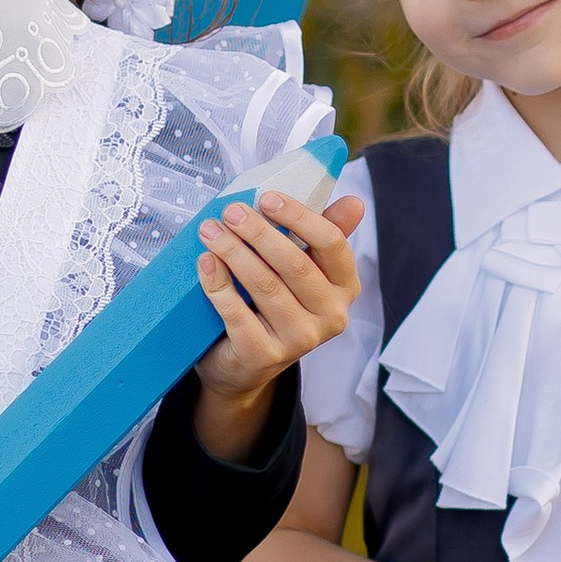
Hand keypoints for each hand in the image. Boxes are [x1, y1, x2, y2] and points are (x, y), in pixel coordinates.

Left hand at [191, 192, 366, 461]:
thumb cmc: (272, 304)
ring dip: (234, 253)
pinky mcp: (264, 356)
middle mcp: (331, 316)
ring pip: (265, 286)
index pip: (332, 243)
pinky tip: (206, 263)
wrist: (242, 364)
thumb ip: (318, 234)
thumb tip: (354, 203)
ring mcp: (299, 340)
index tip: (267, 198)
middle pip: (295, 264)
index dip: (300, 217)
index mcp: (344, 286)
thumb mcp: (299, 269)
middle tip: (230, 212)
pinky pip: (238, 314)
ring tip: (210, 231)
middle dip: (259, 233)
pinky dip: (218, 285)